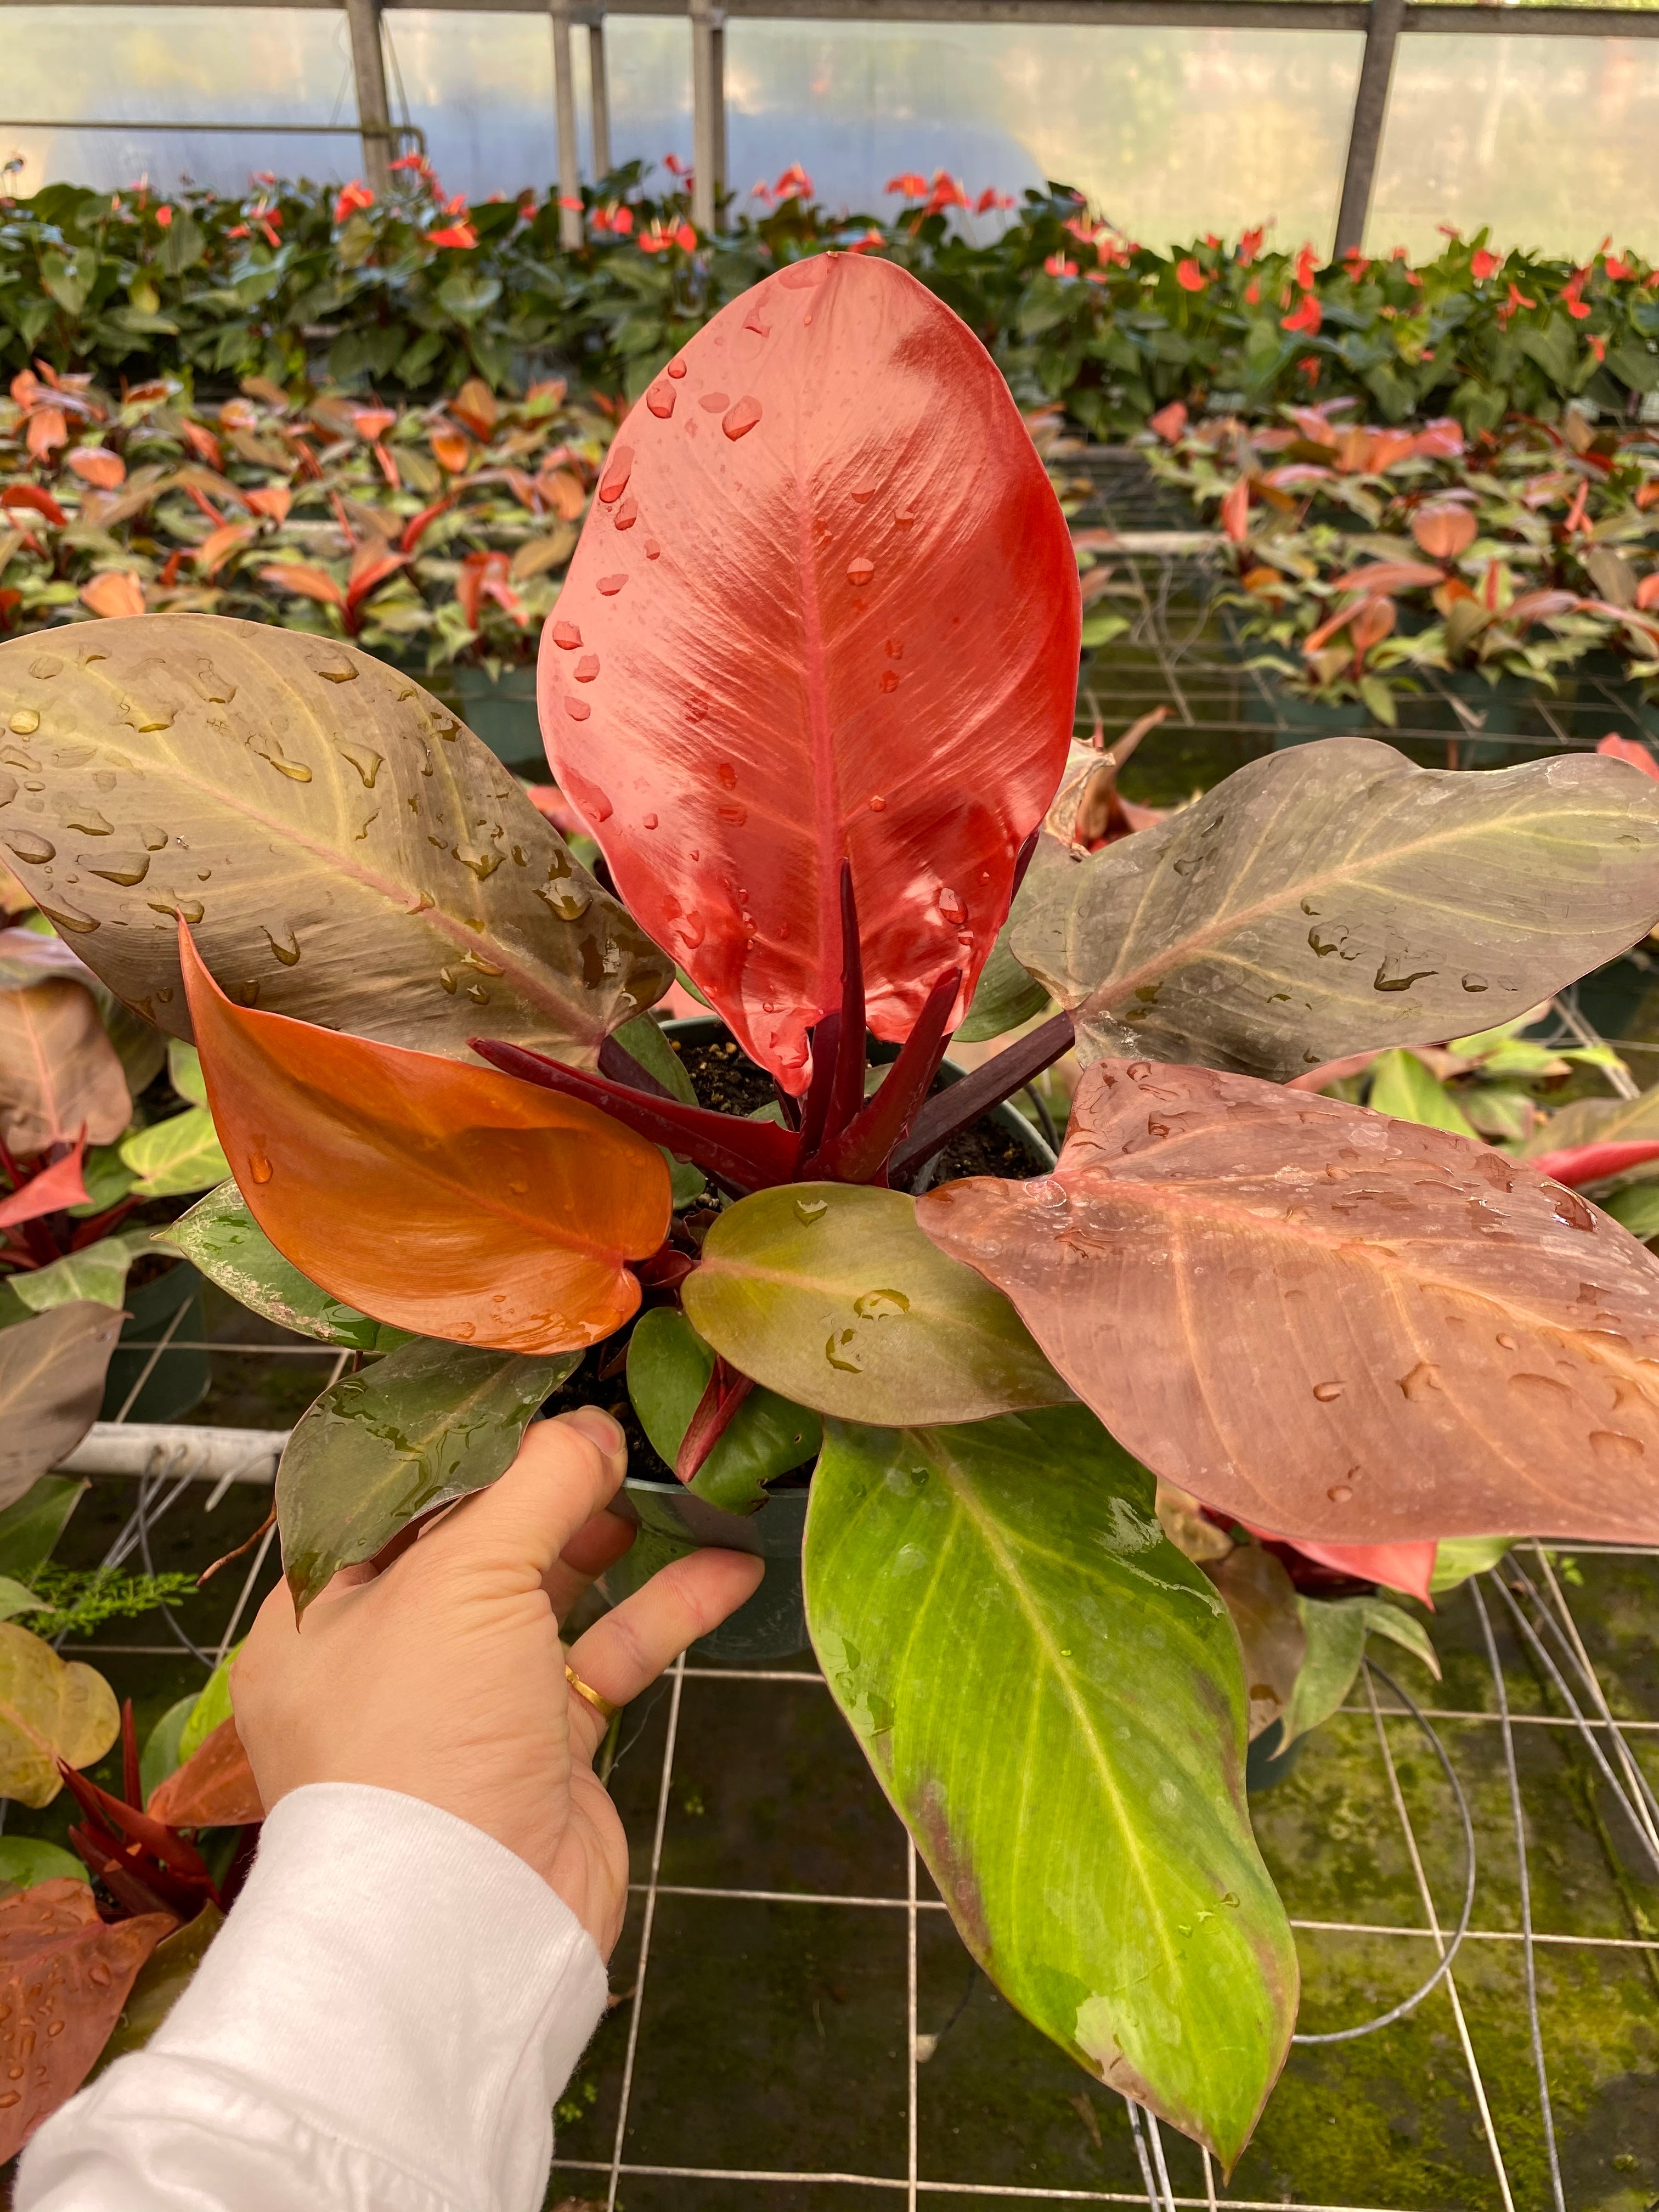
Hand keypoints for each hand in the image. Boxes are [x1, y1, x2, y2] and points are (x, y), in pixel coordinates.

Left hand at [231, 1408, 763, 1955]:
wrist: (465, 1923)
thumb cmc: (422, 1734)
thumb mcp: (467, 1575)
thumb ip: (537, 1484)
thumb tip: (591, 1425)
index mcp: (321, 1614)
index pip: (392, 1502)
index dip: (467, 1445)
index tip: (540, 1390)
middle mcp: (386, 1655)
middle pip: (479, 1541)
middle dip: (554, 1485)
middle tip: (624, 1426)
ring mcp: (468, 1703)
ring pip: (550, 1594)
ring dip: (619, 1539)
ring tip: (682, 1478)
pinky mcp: (543, 1746)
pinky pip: (607, 1656)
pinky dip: (664, 1610)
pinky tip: (727, 1567)